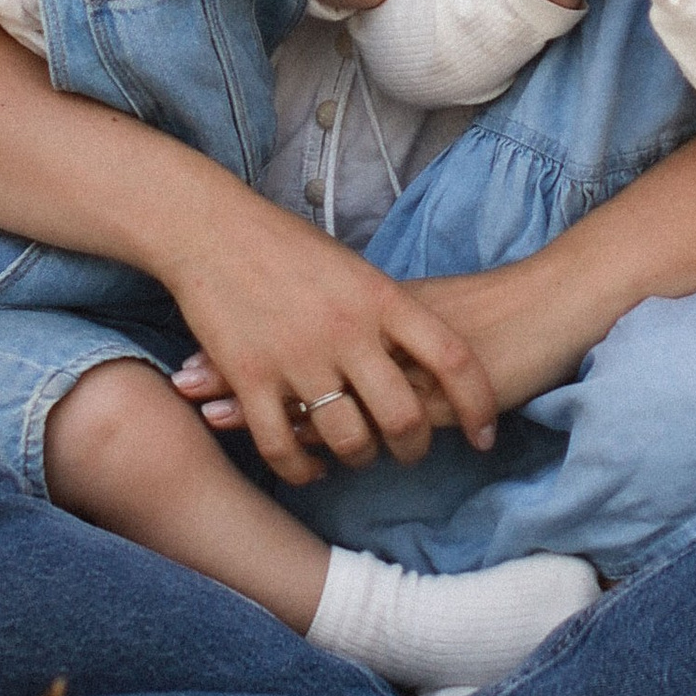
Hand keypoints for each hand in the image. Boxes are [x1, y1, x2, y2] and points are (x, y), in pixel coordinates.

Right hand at [161, 227, 499, 481]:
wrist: (211, 227)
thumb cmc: (287, 244)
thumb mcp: (354, 267)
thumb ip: (388, 311)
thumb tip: (424, 354)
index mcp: (381, 297)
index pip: (453, 359)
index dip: (478, 405)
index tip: (485, 434)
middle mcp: (346, 330)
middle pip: (403, 415)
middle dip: (414, 447)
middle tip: (411, 452)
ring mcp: (297, 356)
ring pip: (349, 439)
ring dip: (359, 458)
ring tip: (359, 455)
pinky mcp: (250, 377)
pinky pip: (284, 446)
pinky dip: (301, 468)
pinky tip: (311, 466)